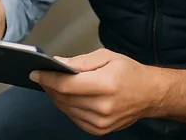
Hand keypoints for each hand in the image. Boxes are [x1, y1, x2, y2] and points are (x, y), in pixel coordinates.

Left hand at [29, 48, 159, 135]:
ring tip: (50, 84)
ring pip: (67, 109)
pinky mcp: (100, 130)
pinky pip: (74, 118)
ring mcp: (101, 122)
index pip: (66, 85)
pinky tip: (64, 97)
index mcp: (106, 85)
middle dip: (49, 86)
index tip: (35, 72)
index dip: (47, 79)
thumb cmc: (130, 72)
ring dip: (55, 97)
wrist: (150, 94)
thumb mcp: (107, 56)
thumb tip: (58, 63)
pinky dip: (66, 107)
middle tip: (41, 75)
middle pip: (64, 98)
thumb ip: (80, 61)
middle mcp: (103, 106)